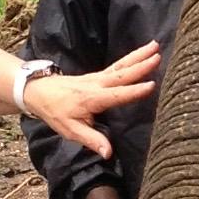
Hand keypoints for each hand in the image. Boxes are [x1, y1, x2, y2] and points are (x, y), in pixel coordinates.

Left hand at [20, 41, 160, 161]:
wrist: (39, 91)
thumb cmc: (55, 112)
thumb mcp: (71, 130)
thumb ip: (91, 140)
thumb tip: (108, 153)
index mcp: (93, 98)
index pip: (118, 94)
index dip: (134, 91)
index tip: (151, 85)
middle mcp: (98, 84)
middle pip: (122, 73)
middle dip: (141, 65)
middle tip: (158, 56)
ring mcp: (98, 77)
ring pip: (121, 65)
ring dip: (138, 55)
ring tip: (155, 45)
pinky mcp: (98, 74)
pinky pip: (118, 65)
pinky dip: (131, 57)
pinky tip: (141, 53)